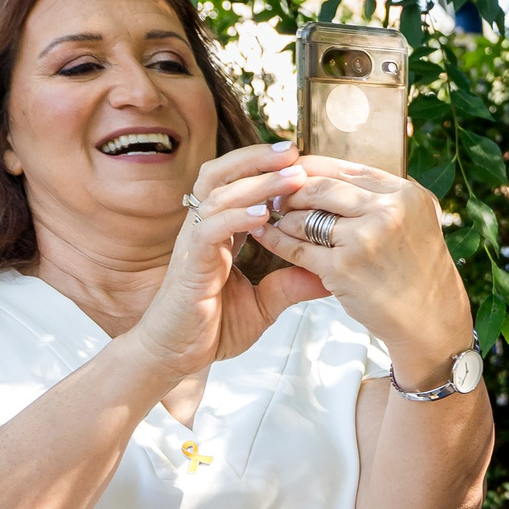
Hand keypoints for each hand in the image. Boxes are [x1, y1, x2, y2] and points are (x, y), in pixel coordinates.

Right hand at [128, 144, 327, 379]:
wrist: (176, 356)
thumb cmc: (213, 327)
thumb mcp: (265, 303)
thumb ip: (292, 284)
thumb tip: (331, 274)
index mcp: (221, 232)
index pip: (239, 185)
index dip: (266, 169)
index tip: (303, 160)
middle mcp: (203, 229)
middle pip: (222, 176)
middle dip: (257, 159)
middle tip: (294, 151)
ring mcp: (193, 244)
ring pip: (218, 196)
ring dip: (256, 183)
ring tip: (291, 177)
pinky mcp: (189, 265)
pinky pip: (208, 230)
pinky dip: (236, 218)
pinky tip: (264, 214)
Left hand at [252, 153, 475, 380]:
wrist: (432, 320)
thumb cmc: (421, 273)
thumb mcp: (419, 221)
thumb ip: (386, 197)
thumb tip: (341, 174)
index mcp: (405, 195)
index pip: (347, 169)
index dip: (313, 168)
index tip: (293, 172)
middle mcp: (387, 211)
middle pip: (321, 187)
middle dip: (292, 190)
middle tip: (276, 195)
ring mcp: (364, 239)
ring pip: (305, 216)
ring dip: (284, 217)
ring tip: (275, 218)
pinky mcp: (343, 269)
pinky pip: (297, 248)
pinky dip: (277, 240)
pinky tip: (266, 236)